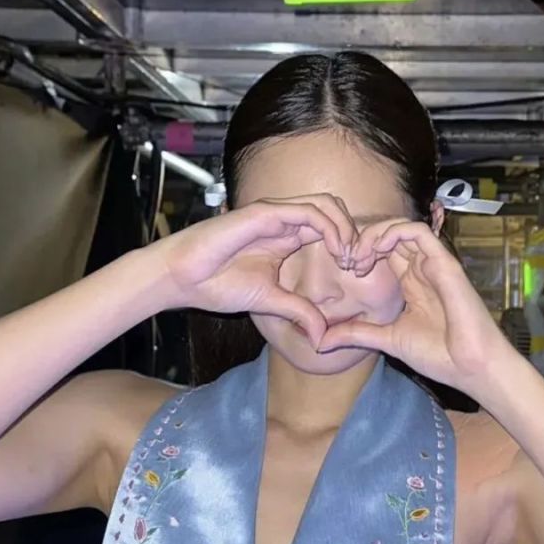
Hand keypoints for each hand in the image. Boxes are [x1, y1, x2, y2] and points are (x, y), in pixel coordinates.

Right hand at [157, 195, 357, 345]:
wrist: (183, 278)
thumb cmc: (217, 285)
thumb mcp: (270, 303)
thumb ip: (298, 312)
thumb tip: (322, 338)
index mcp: (287, 239)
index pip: (330, 230)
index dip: (350, 247)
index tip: (359, 274)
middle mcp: (285, 222)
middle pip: (335, 212)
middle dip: (355, 235)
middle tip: (360, 264)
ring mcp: (276, 214)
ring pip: (327, 205)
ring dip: (346, 229)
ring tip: (350, 258)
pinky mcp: (266, 213)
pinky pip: (309, 211)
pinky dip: (330, 227)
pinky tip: (337, 252)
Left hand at [316, 219, 510, 394]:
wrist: (469, 367)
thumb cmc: (439, 356)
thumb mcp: (387, 340)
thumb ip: (357, 334)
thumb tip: (320, 341)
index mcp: (410, 283)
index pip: (382, 251)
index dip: (359, 252)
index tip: (343, 268)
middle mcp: (421, 269)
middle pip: (389, 235)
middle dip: (361, 240)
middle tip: (346, 259)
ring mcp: (433, 264)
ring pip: (401, 228)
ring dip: (373, 234)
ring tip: (358, 256)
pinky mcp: (444, 262)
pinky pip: (418, 231)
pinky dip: (394, 232)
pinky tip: (376, 249)